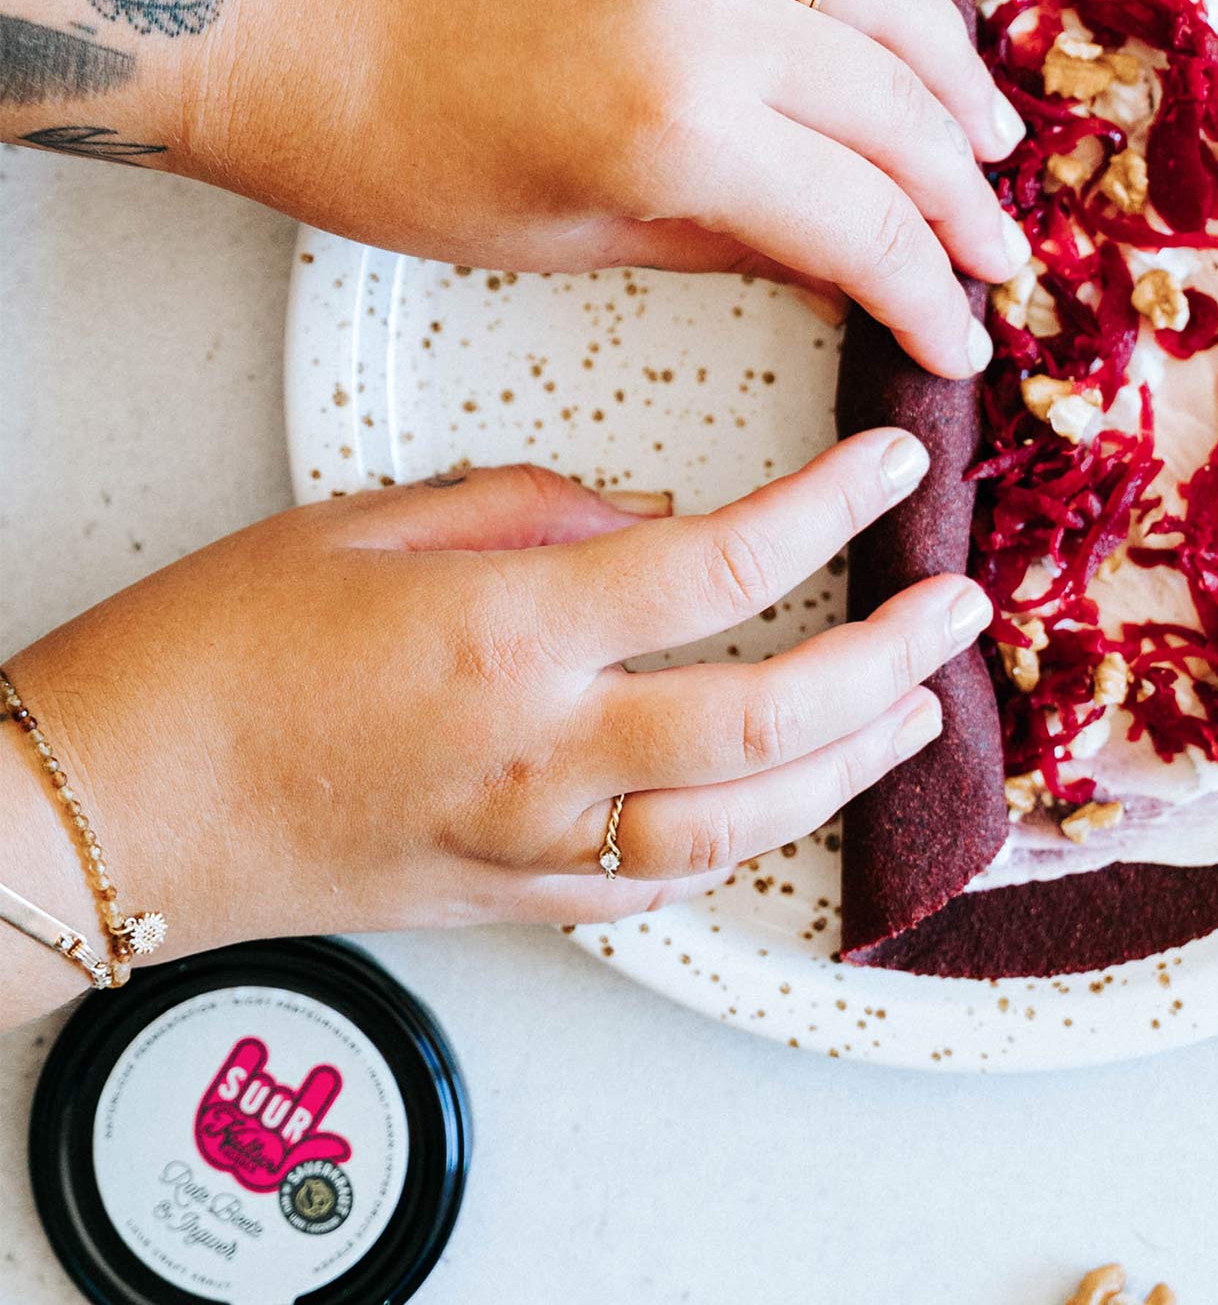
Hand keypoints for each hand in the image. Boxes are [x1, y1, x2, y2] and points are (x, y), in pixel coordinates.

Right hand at [1, 430, 988, 976]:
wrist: (113, 805)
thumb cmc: (213, 652)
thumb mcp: (366, 524)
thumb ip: (529, 511)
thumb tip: (647, 517)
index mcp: (511, 632)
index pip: (726, 562)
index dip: (834, 507)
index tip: (895, 466)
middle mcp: (545, 750)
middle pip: (774, 711)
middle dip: (892, 656)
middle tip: (956, 605)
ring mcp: (538, 841)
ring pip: (749, 819)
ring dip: (853, 763)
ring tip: (917, 708)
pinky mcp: (519, 899)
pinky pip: (670, 878)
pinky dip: (756, 834)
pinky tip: (796, 794)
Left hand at [212, 0, 1025, 375]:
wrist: (274, 4)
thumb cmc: (386, 147)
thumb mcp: (564, 238)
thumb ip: (732, 245)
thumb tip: (846, 272)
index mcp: (673, 122)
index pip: (863, 222)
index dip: (932, 294)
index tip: (964, 338)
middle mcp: (708, 3)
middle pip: (902, 110)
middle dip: (966, 200)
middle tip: (997, 254)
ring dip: (952, 72)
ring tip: (985, 136)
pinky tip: (903, 7)